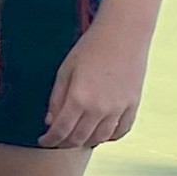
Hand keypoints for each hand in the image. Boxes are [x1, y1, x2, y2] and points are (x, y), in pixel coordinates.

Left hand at [41, 9, 150, 148]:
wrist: (123, 33)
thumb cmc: (91, 47)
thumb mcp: (65, 70)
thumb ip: (56, 98)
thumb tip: (50, 121)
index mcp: (79, 98)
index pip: (60, 131)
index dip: (49, 140)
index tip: (43, 141)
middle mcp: (99, 108)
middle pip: (79, 138)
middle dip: (64, 143)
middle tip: (57, 140)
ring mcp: (119, 108)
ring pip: (100, 138)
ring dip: (85, 141)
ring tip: (76, 137)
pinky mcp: (133, 104)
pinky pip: (121, 130)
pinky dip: (109, 136)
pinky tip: (100, 133)